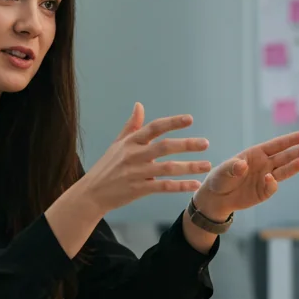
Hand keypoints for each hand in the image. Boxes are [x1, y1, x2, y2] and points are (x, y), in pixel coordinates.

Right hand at [72, 103, 210, 216]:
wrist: (92, 193)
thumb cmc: (106, 167)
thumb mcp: (117, 144)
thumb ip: (131, 126)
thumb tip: (139, 105)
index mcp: (130, 142)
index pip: (154, 128)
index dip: (172, 122)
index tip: (190, 119)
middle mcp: (134, 155)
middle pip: (164, 147)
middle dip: (186, 144)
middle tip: (205, 143)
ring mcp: (136, 173)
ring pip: (168, 168)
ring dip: (189, 166)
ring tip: (207, 165)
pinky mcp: (138, 189)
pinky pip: (163, 186)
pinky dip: (180, 185)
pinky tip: (194, 184)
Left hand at [194, 131, 298, 218]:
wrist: (218, 198)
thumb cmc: (220, 179)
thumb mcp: (222, 171)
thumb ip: (231, 167)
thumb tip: (242, 166)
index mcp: (256, 153)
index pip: (276, 145)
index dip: (290, 140)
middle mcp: (264, 164)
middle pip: (285, 156)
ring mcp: (266, 178)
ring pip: (283, 170)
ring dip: (294, 166)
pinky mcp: (264, 192)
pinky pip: (272, 187)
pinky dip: (272, 184)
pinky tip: (270, 180)